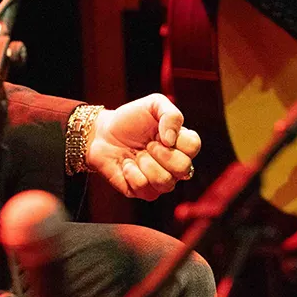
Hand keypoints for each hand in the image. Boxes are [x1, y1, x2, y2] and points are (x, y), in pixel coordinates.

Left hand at [85, 93, 201, 200]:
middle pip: (184, 168)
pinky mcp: (144, 192)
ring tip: (137, 155)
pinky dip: (131, 172)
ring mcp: (160, 181)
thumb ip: (171, 114)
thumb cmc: (130, 119)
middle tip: (147, 144)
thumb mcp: (153, 104)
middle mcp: (174, 165)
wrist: (102, 134)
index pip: (194, 146)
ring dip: (146, 164)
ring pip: (166, 182)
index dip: (177, 139)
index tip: (159, 133)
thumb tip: (171, 140)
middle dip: (161, 153)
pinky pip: (144, 187)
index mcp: (180, 144)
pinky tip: (127, 165)